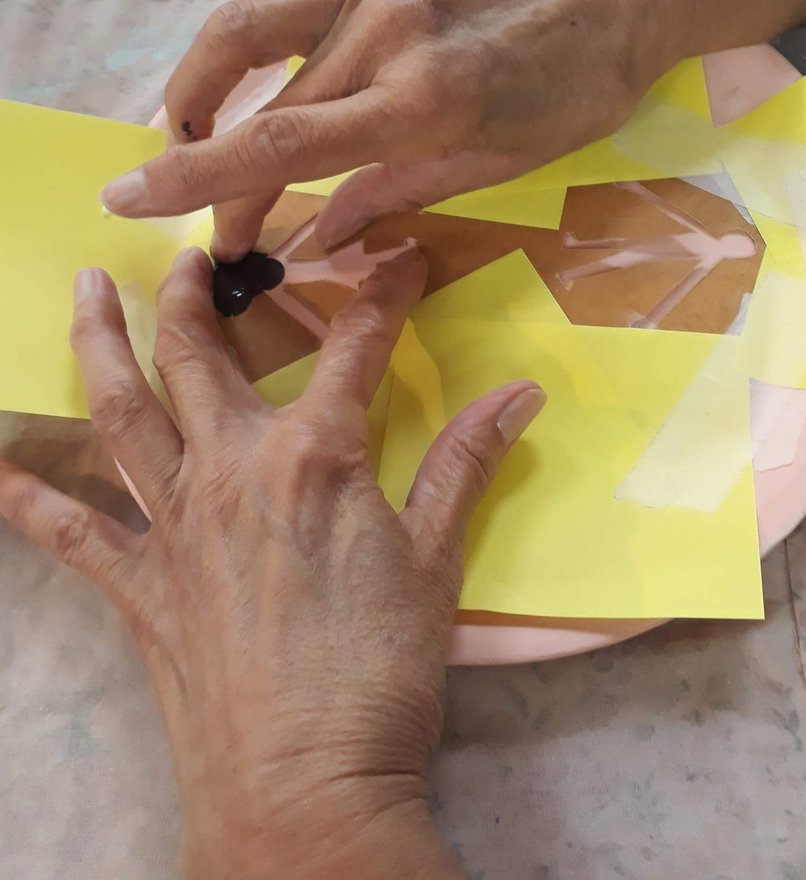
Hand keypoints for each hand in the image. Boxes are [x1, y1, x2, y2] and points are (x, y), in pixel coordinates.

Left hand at [0, 248, 544, 879]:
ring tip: (82, 291)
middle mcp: (231, 470)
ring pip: (122, 415)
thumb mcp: (437, 562)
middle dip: (194, 291)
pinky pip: (71, 533)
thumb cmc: (378, 675)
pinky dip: (31, 500)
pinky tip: (0, 469)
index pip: (354, 347)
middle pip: (201, 355)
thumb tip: (521, 393)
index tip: (402, 258)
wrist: (302, 789)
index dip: (383, 294)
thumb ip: (465, 465)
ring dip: (100, 345)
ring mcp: (173, 526)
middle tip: (190, 250)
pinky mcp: (138, 586)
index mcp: (314, 457)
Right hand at [102, 0, 693, 258]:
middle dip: (218, 171)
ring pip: (243, 30)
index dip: (201, 184)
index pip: (282, 149)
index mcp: (420, 102)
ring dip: (194, 86)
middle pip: (262, 108)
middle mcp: (382, 36)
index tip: (134, 208)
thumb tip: (315, 241)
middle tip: (219, 218)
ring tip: (181, 134)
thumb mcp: (495, 164)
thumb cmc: (574, 90)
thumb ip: (393, 195)